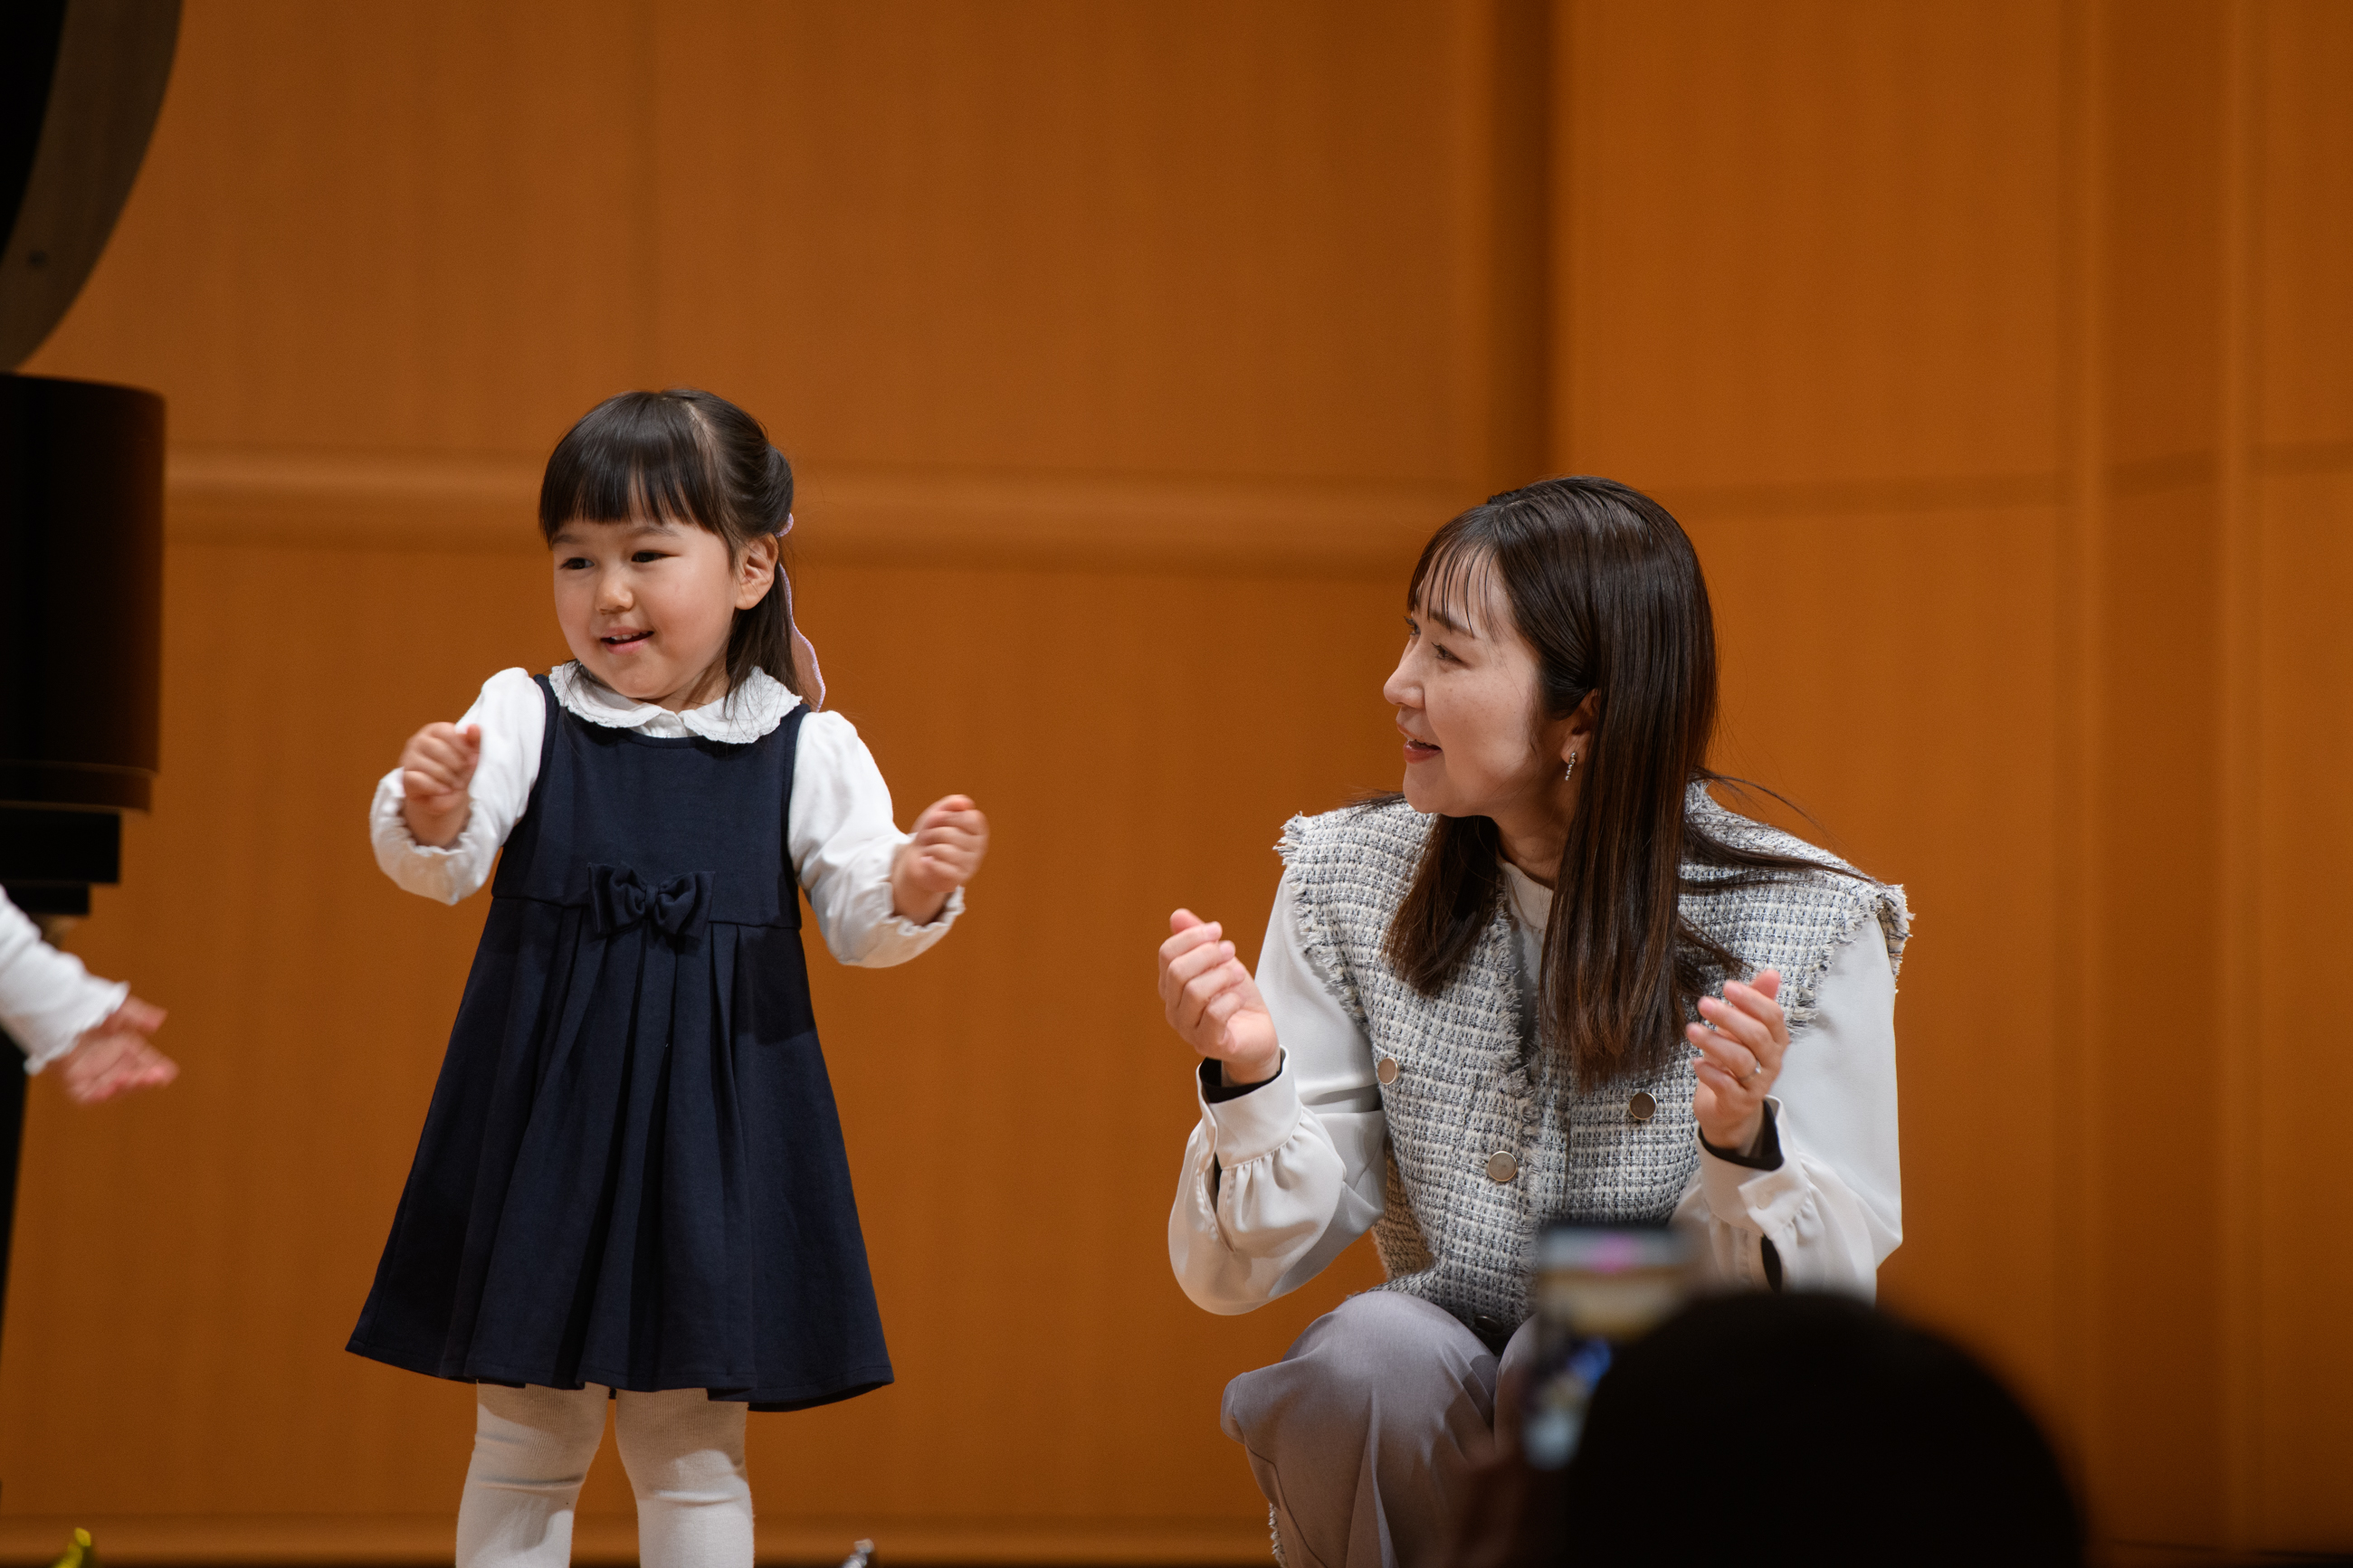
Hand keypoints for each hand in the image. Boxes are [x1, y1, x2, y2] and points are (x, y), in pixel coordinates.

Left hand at [59, 995, 175, 1104]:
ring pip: (114, 1089)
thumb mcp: (118, 1009)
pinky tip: (110, 1088)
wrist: (56, 1010)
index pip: (146, 1064)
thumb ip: (138, 1015)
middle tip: (155, 1077)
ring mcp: (92, 1075)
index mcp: (124, 1048)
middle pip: (133, 1078)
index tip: (168, 1072)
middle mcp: (110, 1063)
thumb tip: (159, 1020)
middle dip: (145, 1079)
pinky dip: (100, 1096)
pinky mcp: (73, 1083)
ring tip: (133, 1079)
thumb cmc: (86, 1006)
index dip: (157, 1069)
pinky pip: (88, 1096)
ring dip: (126, 1087)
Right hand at [400, 722, 480, 847]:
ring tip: (453, 783)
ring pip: (433, 769)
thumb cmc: (458, 770)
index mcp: (434, 730)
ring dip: (450, 780)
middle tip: (461, 774)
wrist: (446, 796)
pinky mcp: (405, 778)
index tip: (470, 759)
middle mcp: (418, 741)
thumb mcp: (471, 755)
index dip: (463, 748)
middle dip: (457, 766)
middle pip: (441, 751)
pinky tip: (444, 790)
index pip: (448, 732)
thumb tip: (474, 727)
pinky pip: (421, 782)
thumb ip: (475, 740)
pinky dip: (437, 788)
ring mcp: (408, 759)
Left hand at [890, 794, 987, 923]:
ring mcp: (970, 865)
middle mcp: (978, 848)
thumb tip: (965, 803)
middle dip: (933, 833)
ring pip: (944, 850)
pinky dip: (929, 862)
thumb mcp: (939, 814)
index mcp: (978, 831)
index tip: (939, 819)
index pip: (969, 817)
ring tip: (929, 850)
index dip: (948, 816)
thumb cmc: (932, 835)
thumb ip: (951, 804)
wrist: (918, 860)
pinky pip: (942, 867)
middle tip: (930, 837)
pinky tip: (928, 861)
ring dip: (930, 848)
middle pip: (951, 833)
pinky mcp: (958, 879)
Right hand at [1158, 910, 1280, 1084]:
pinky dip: (1230, 1000)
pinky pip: (1214, 1015)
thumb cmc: (1236, 999)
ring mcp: (1188, 1029)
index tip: (1217, 930)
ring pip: (1194, 992)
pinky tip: (1238, 998)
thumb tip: (1177, 915)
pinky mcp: (1208, 1044)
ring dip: (1222, 975)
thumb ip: (1199, 941)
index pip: (1166, 954)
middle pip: (1177, 971)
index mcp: (1171, 986)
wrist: (1257, 1033)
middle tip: (1231, 950)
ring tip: (1239, 973)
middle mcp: (1173, 1008)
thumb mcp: (1220, 963)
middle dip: (1208, 954)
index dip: (1192, 936)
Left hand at [1689, 970, 1786, 1154]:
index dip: (1752, 999)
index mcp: (1776, 1040)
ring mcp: (1757, 1084)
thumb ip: (1756, 1001)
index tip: (1727, 987)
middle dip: (1730, 1018)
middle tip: (1703, 1003)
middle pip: (1757, 1036)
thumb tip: (1771, 973)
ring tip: (1691, 1030)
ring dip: (1714, 1042)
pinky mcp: (1739, 1103)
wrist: (1728, 1107)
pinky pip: (1727, 1087)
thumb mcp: (1743, 1029)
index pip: (1773, 1016)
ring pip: (1741, 1060)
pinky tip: (1696, 1062)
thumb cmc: (1735, 1061)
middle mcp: (1771, 1062)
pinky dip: (1710, 1073)